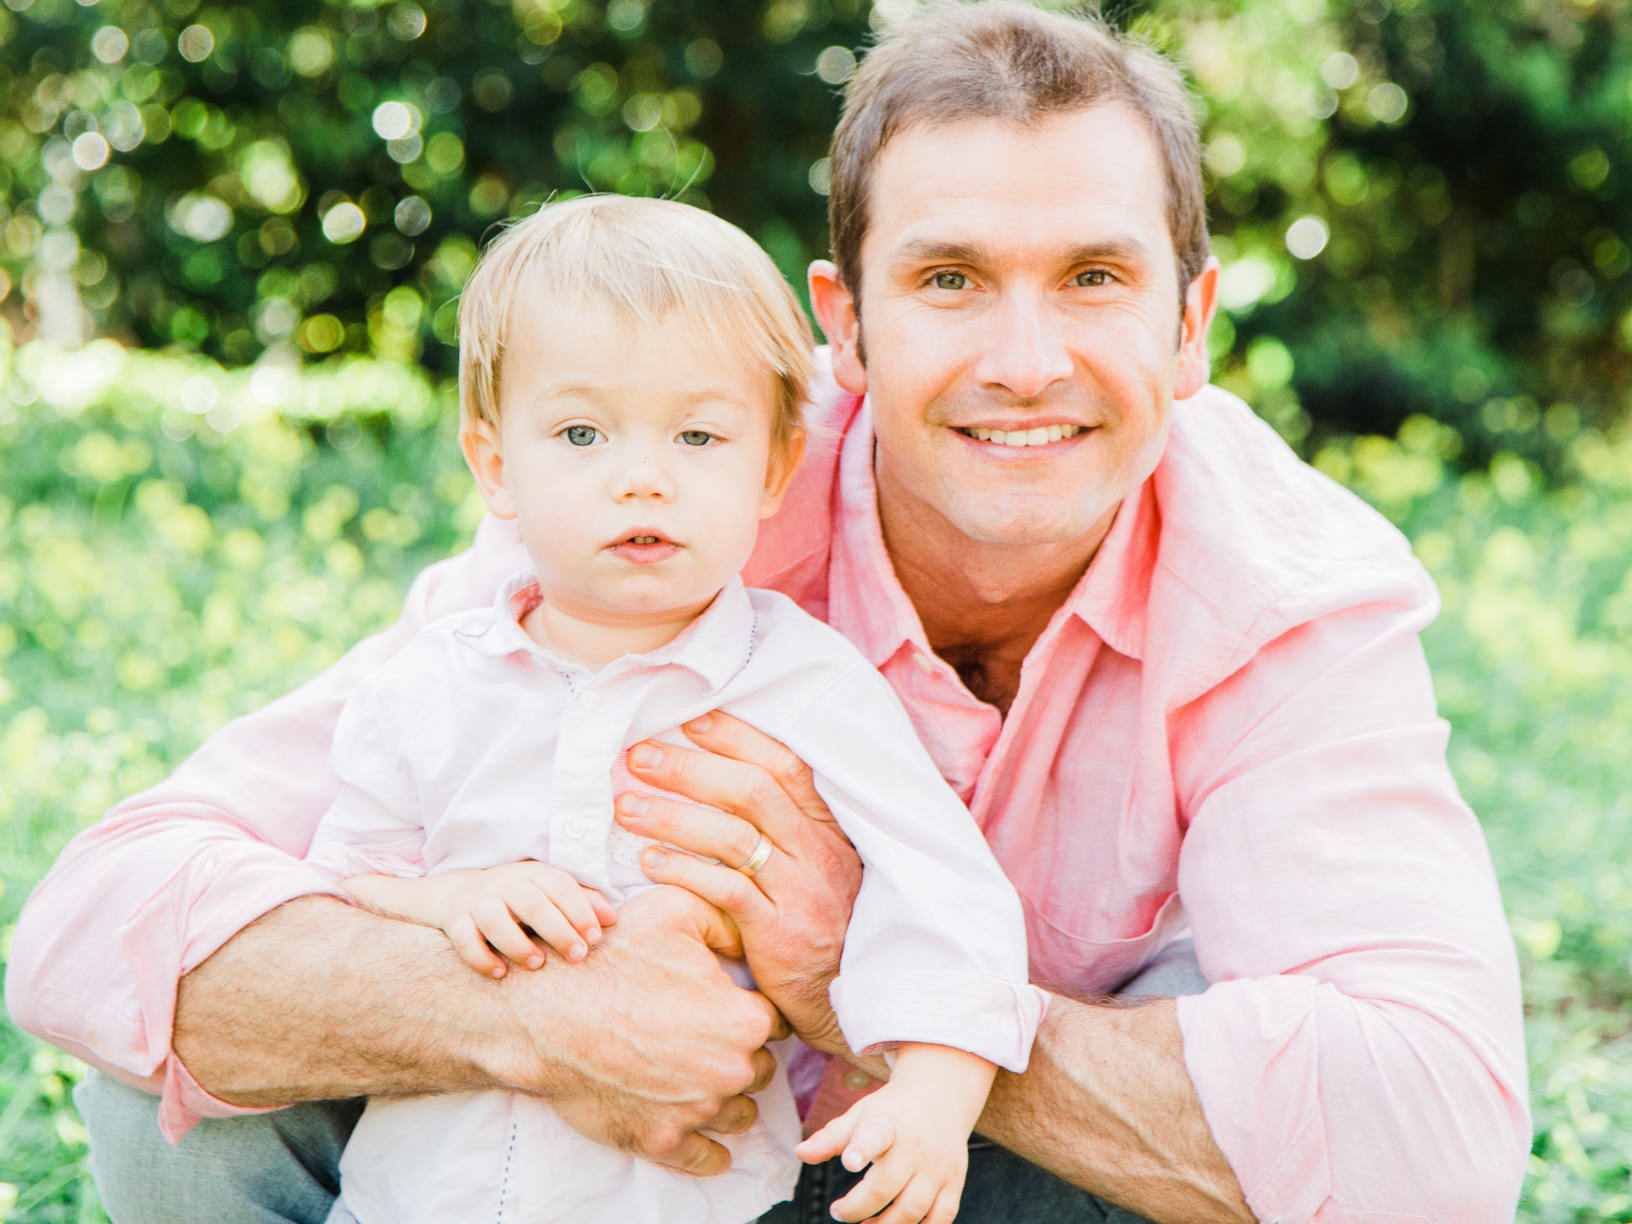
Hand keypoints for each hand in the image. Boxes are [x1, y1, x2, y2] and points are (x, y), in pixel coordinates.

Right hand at [344, 862, 618, 978]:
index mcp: (532, 874)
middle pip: (532, 903)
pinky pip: (464, 938)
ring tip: (536, 964)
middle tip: (578, 956)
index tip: (596, 937)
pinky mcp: (454, 920)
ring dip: (516, 942)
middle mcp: (504, 883)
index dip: (580, 910)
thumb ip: (581, 902)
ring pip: (494, 919)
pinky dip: (480, 957)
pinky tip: (499, 973)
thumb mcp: (547, 893)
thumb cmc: (516, 899)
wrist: (455, 894)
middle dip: (557, 929)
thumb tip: (613, 919)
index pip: (560, 886)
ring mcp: (477, 901)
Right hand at [497, 885, 790, 1175]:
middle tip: (708, 1038)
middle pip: (758, 1069)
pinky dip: (709, 1150)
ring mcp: (697, 1111)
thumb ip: (727, 917)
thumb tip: (753, 933)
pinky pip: (707, 1158)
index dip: (752, 1012)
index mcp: (743, 1019)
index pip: (775, 1023)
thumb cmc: (610, 957)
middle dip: (741, 1055)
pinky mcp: (662, 1141)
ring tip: (700, 1078)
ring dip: (727, 1098)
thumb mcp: (675, 910)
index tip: (730, 1007)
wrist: (544, 1011)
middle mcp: (731, 1070)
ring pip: (739, 1113)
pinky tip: (707, 1140)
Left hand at [613, 711, 862, 1052]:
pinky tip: (648, 862)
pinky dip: (684, 870)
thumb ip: (780, 830)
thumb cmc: (817, 928)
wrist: (848, 999)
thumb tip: (720, 782)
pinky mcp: (780, 932)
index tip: (691, 721)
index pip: (785, 766)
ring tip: (625, 807)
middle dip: (691, 768)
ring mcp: (802, 891)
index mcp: (828, 830)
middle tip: (639, 756)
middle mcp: (819, 853)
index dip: (738, 739)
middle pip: (753, 791)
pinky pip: (727, 890)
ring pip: (735, 836)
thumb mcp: (813, 871)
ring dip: (674, 815)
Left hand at [793, 1080, 968, 1223]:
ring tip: (865, 1223)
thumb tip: (800, 1154)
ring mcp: (937, 1167)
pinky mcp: (954, 1182)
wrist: (940, 1096)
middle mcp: (916, 1146)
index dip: (861, 1149)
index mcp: (888, 1124)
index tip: (849, 1162)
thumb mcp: (860, 1114)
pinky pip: (941, 1218)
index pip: (875, 1136)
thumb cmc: (891, 1111)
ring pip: (913, 1210)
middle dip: (857, 1208)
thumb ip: (831, 1137)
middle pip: (886, 1186)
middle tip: (838, 1211)